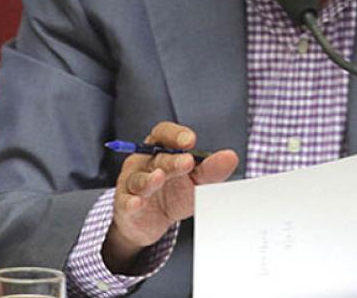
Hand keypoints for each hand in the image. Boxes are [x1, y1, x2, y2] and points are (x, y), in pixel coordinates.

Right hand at [102, 121, 238, 272]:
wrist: (153, 222)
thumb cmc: (175, 193)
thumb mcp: (196, 181)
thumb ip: (211, 169)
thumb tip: (231, 157)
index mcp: (161, 149)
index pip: (164, 133)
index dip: (176, 135)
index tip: (190, 140)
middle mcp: (144, 162)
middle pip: (157, 157)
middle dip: (172, 160)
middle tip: (187, 162)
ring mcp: (132, 183)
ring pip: (139, 179)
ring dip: (149, 179)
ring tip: (159, 178)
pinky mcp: (125, 204)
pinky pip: (126, 202)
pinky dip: (131, 202)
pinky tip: (137, 203)